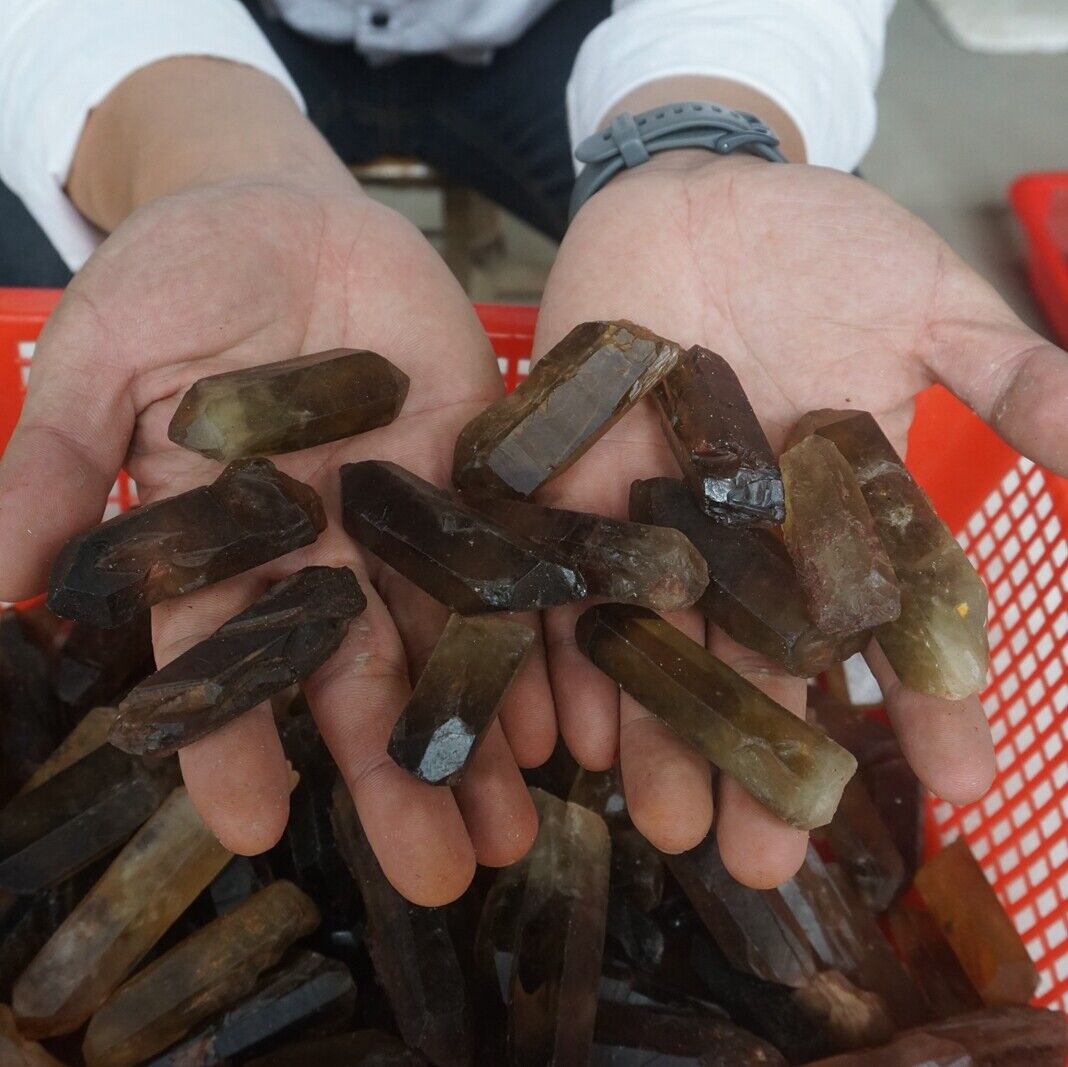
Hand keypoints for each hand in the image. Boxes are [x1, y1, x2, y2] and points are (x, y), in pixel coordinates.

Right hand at [0, 174, 553, 905]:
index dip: (231, 739)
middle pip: (354, 674)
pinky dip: (540, 631)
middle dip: (393, 773)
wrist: (282, 207)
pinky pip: (513, 559)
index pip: (224, 657)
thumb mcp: (101, 356)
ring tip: (520, 826)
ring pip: (445, 638)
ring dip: (482, 734)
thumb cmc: (175, 271)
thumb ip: (55, 463)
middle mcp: (318, 548)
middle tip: (440, 874)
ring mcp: (403, 515)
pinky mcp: (476, 470)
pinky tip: (569, 712)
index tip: (253, 826)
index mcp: (221, 539)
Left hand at [535, 150, 1066, 886]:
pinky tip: (578, 728)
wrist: (694, 192)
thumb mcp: (933, 306)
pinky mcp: (573, 488)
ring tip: (668, 826)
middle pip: (758, 663)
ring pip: (661, 644)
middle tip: (761, 862)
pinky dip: (568, 650)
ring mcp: (655, 521)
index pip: (890, 624)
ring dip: (664, 734)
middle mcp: (745, 540)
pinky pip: (568, 581)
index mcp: (836, 514)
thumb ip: (1017, 380)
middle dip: (762, 759)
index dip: (927, 703)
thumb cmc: (819, 243)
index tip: (960, 784)